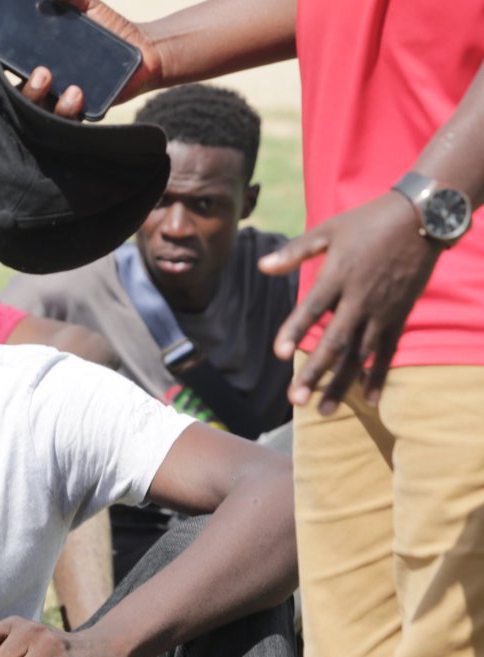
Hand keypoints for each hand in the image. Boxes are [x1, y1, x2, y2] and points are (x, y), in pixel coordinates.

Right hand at [0, 0, 159, 116]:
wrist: (144, 51)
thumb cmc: (111, 28)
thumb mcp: (87, 4)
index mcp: (37, 56)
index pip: (2, 60)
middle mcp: (44, 80)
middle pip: (17, 89)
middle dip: (18, 83)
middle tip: (33, 68)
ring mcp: (59, 97)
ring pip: (37, 107)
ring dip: (38, 94)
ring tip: (47, 76)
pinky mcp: (79, 112)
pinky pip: (67, 117)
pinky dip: (69, 105)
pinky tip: (76, 92)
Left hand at [259, 190, 442, 411]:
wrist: (422, 218)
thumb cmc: (367, 223)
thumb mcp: (328, 230)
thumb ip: (295, 252)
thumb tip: (261, 266)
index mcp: (338, 275)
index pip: (312, 308)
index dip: (295, 331)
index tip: (279, 354)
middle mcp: (360, 298)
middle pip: (335, 341)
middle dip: (315, 372)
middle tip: (296, 399)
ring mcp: (382, 311)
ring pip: (360, 354)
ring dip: (341, 383)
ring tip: (322, 410)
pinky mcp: (400, 316)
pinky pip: (388, 351)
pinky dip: (378, 376)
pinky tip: (367, 399)